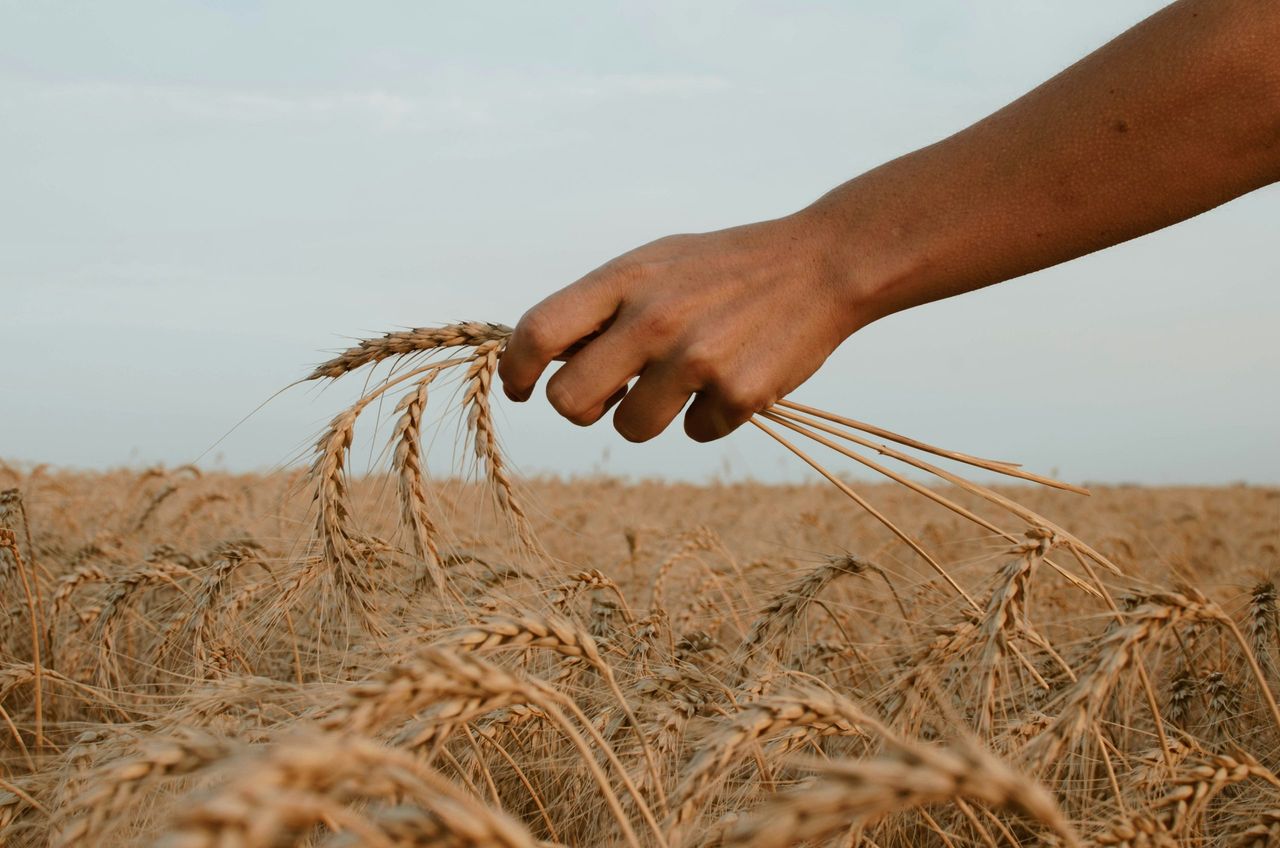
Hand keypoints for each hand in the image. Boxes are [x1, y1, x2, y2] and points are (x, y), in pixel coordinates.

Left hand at [498, 212, 859, 442]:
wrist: (821, 264)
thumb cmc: (726, 267)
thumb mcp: (657, 264)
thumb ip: (603, 306)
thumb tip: (548, 360)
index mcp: (625, 281)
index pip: (539, 332)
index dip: (517, 369)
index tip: (522, 388)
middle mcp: (653, 320)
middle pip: (570, 402)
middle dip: (582, 409)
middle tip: (608, 397)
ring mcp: (696, 360)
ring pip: (630, 428)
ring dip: (648, 417)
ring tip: (684, 380)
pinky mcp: (738, 395)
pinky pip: (695, 432)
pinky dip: (709, 415)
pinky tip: (734, 376)